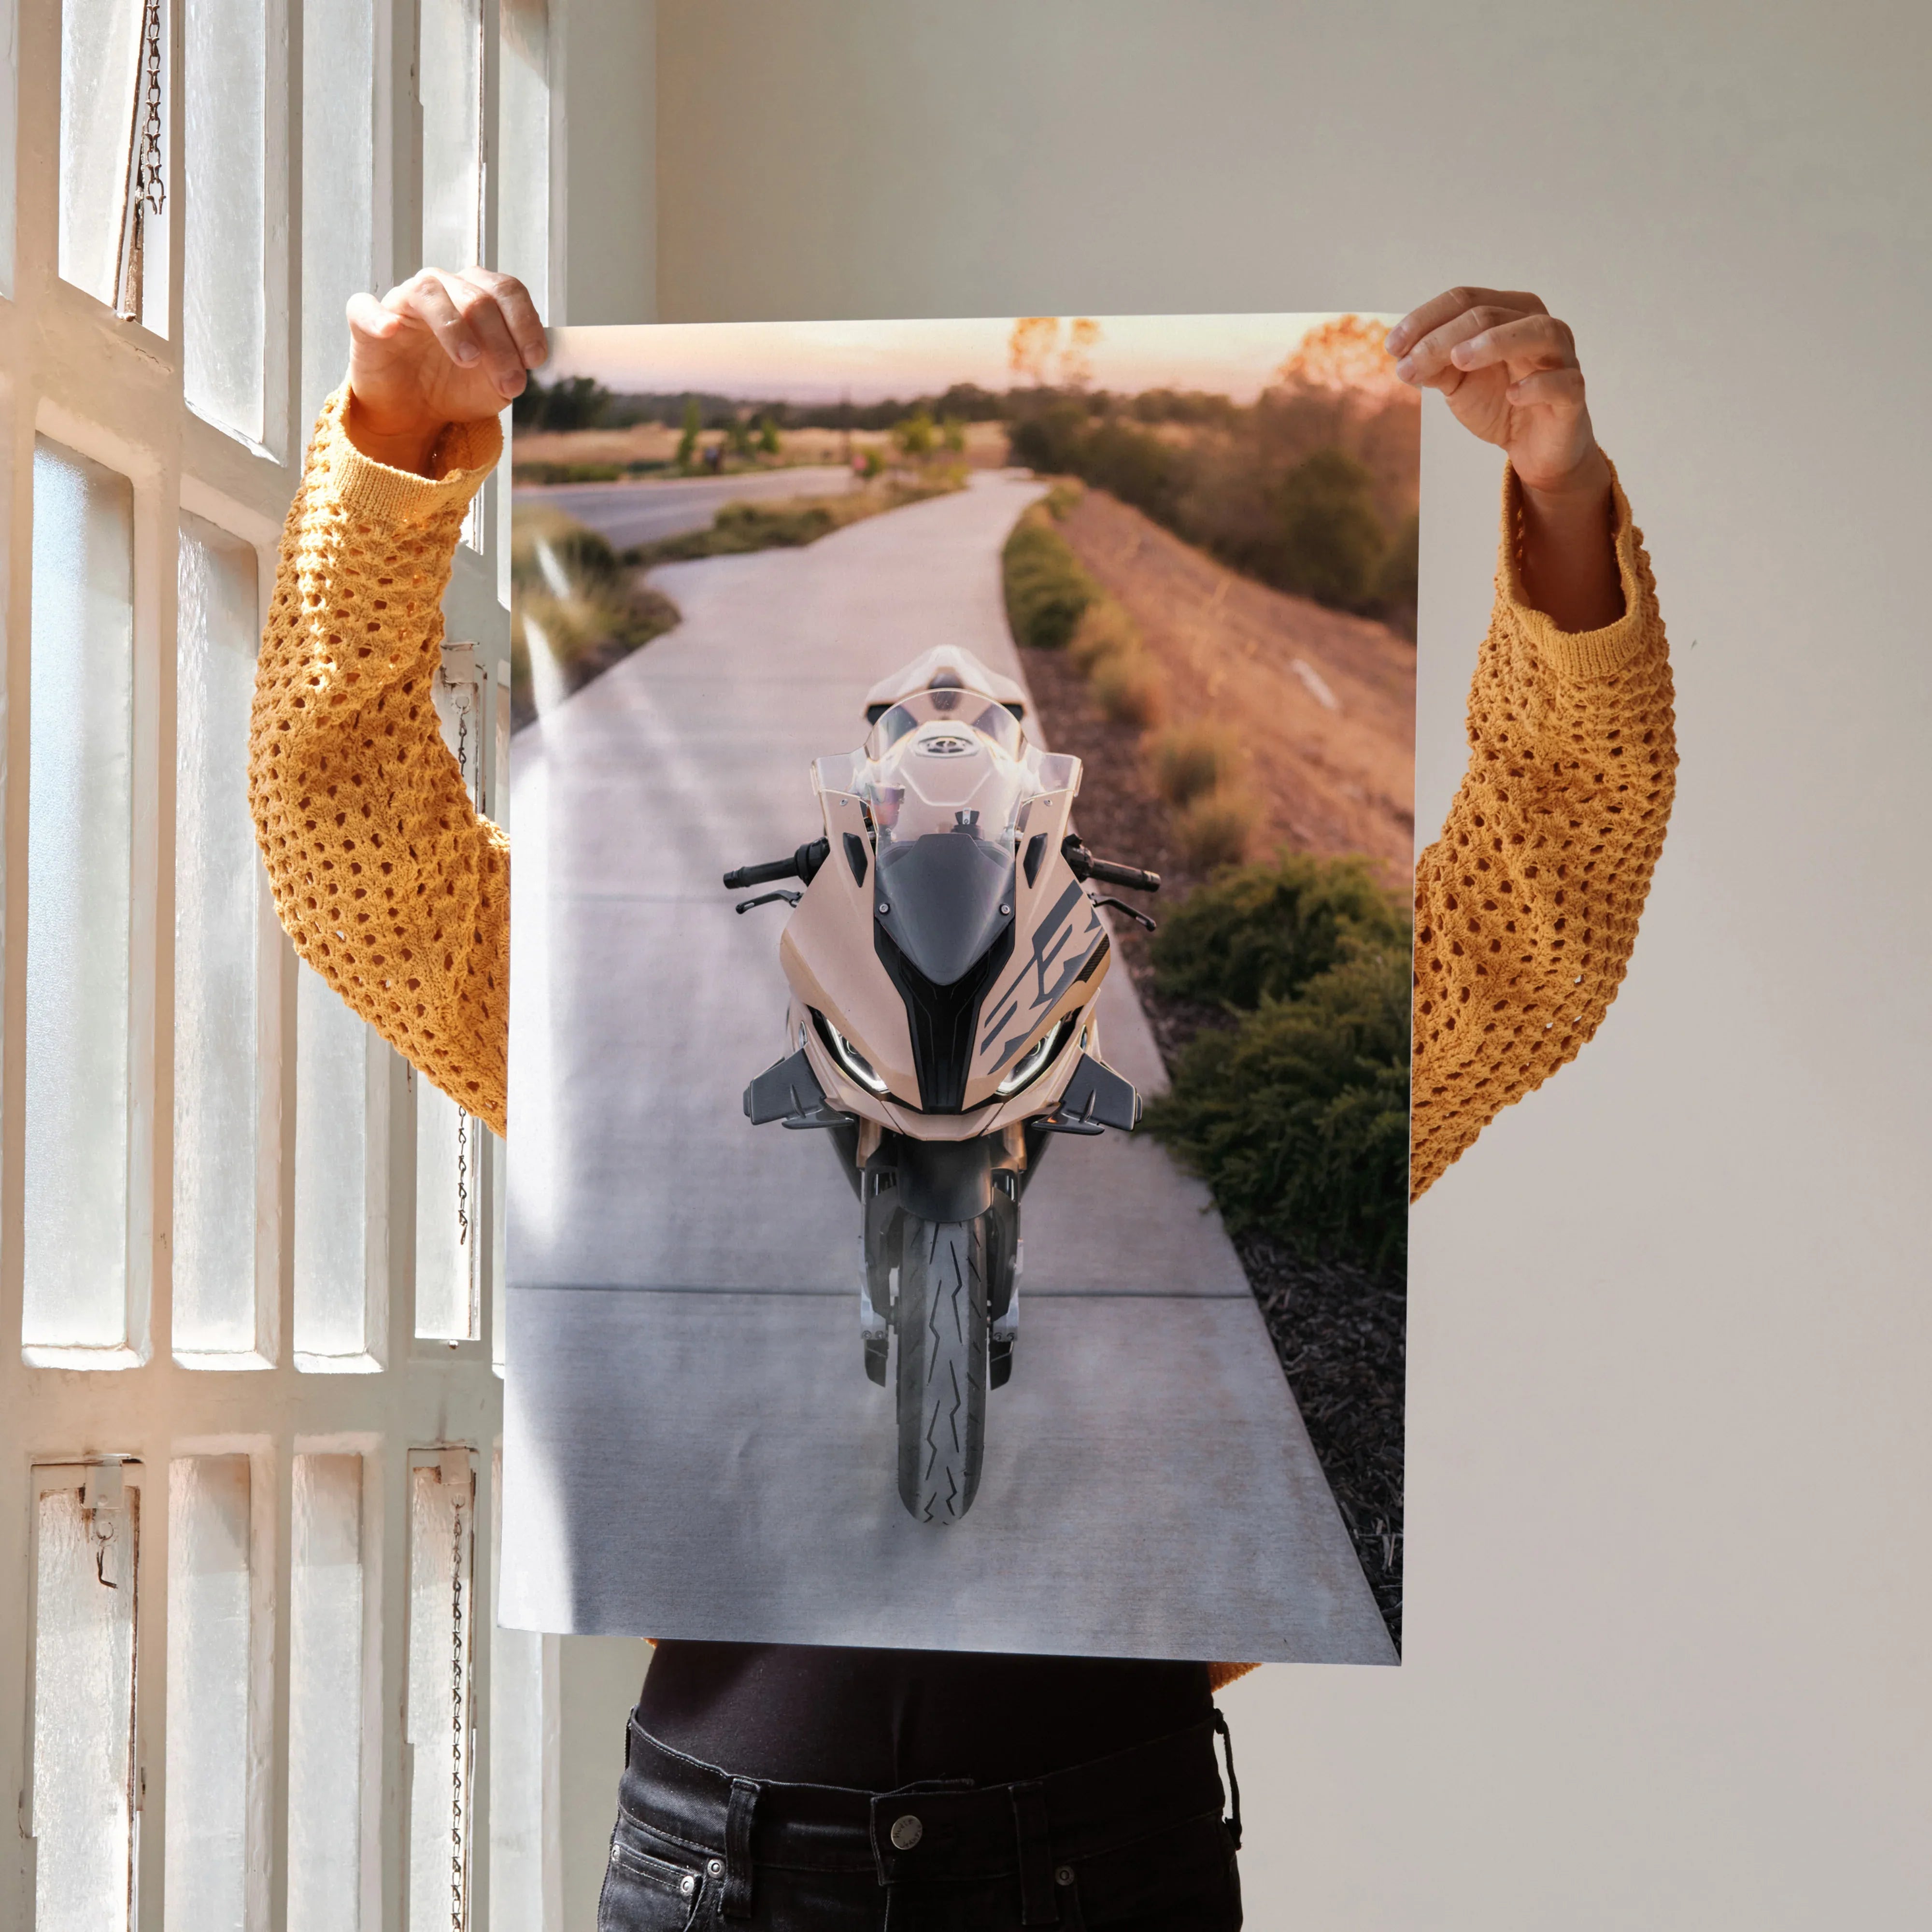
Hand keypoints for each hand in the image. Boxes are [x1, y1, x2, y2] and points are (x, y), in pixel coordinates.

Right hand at [344, 268, 547, 473]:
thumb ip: (515, 367)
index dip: (525, 323)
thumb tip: (529, 361)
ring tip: (469, 360)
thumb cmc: (456, 386)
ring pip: (429, 293)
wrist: (414, 412)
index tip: (535, 360)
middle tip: (510, 384)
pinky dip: (378, 317)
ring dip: (454, 327)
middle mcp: (443, 288)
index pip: (507, 291)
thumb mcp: (496, 384)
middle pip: (477, 297)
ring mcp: (404, 300)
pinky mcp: (366, 321)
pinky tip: (391, 330)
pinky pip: (365, 308)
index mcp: (478, 294)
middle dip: (500, 343)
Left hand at [1385, 288, 1604, 498]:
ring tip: (1458, 359)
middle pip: (1492, 314)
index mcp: (1510, 314)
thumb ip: (1435, 367)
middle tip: (1409, 363)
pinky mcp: (1573, 394)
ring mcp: (1562, 357)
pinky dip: (1538, 385)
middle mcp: (1539, 326)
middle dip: (1443, 337)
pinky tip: (1512, 395)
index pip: (1466, 299)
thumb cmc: (1500, 404)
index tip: (1392, 346)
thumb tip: (1402, 359)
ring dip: (1496, 342)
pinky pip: (1563, 382)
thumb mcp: (1459, 384)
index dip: (1426, 318)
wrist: (1534, 448)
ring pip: (1538, 331)